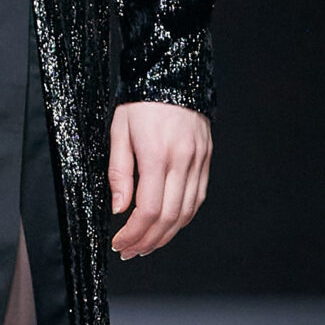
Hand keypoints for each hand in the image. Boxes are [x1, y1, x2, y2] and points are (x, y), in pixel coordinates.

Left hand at [108, 101, 211, 258]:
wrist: (173, 73)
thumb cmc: (141, 101)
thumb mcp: (119, 131)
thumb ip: (119, 172)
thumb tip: (119, 208)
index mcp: (158, 155)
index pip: (149, 209)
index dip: (134, 233)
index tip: (120, 243)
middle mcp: (183, 161)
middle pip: (169, 217)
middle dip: (148, 241)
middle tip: (130, 251)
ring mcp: (198, 161)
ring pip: (187, 212)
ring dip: (166, 235)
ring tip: (146, 244)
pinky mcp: (206, 159)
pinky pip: (197, 198)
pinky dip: (182, 217)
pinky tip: (167, 224)